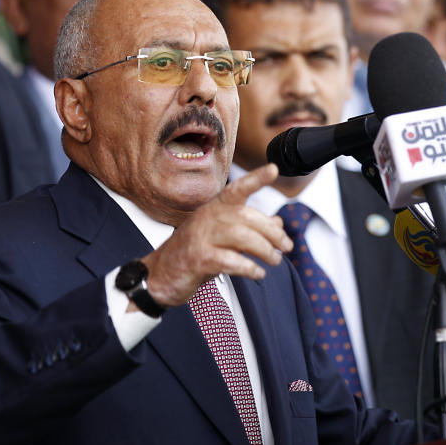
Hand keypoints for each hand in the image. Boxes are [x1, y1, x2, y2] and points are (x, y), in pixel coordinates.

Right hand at [141, 163, 291, 307]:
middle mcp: (207, 218)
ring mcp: (201, 238)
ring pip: (242, 237)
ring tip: (274, 260)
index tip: (274, 169)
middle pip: (247, 217)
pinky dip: (249, 268)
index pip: (236, 189)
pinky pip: (231, 260)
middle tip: (286, 246)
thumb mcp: (220, 238)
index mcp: (213, 209)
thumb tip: (277, 223)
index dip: (256, 179)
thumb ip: (248, 228)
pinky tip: (257, 273)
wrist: (159, 276)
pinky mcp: (199, 259)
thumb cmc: (191, 254)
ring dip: (264, 250)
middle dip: (272, 232)